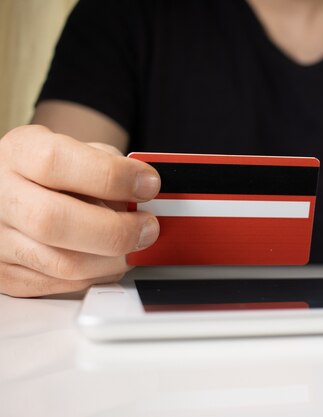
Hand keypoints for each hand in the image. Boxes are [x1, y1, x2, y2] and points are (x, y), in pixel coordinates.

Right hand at [0, 125, 160, 296]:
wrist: (13, 191)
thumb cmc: (54, 171)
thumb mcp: (78, 150)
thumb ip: (109, 167)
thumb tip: (143, 194)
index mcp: (17, 153)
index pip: (55, 163)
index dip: (110, 176)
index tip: (148, 185)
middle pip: (53, 221)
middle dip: (116, 229)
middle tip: (147, 227)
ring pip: (62, 263)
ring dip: (113, 259)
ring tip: (134, 245)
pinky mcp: (6, 276)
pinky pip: (61, 285)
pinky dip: (97, 274)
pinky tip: (110, 259)